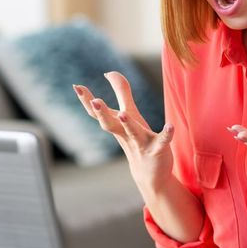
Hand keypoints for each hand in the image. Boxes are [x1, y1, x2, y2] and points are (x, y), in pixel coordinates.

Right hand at [74, 72, 174, 189]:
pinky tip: (170, 126)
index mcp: (117, 125)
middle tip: (94, 101)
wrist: (151, 175)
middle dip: (102, 113)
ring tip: (123, 114)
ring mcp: (140, 143)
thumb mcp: (128, 114)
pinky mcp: (157, 150)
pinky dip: (166, 134)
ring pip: (133, 133)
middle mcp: (125, 134)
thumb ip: (120, 92)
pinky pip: (162, 142)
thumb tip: (108, 73)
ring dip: (128, 124)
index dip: (87, 100)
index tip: (76, 86)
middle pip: (110, 124)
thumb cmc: (137, 140)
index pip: (98, 113)